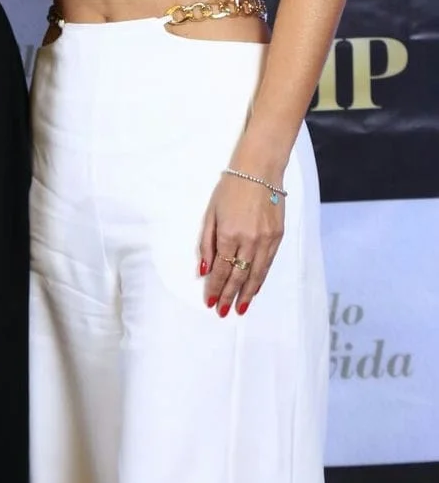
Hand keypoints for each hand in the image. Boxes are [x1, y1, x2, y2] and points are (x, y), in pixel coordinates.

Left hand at [199, 172, 284, 316]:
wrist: (259, 171)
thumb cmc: (230, 189)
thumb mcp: (211, 213)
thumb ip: (207, 243)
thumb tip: (204, 269)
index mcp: (229, 233)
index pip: (220, 268)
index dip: (215, 287)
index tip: (210, 301)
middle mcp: (249, 240)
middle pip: (238, 276)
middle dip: (229, 295)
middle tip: (222, 312)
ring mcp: (266, 240)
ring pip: (256, 274)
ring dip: (247, 294)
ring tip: (240, 308)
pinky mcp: (277, 237)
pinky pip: (268, 264)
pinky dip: (260, 279)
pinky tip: (254, 289)